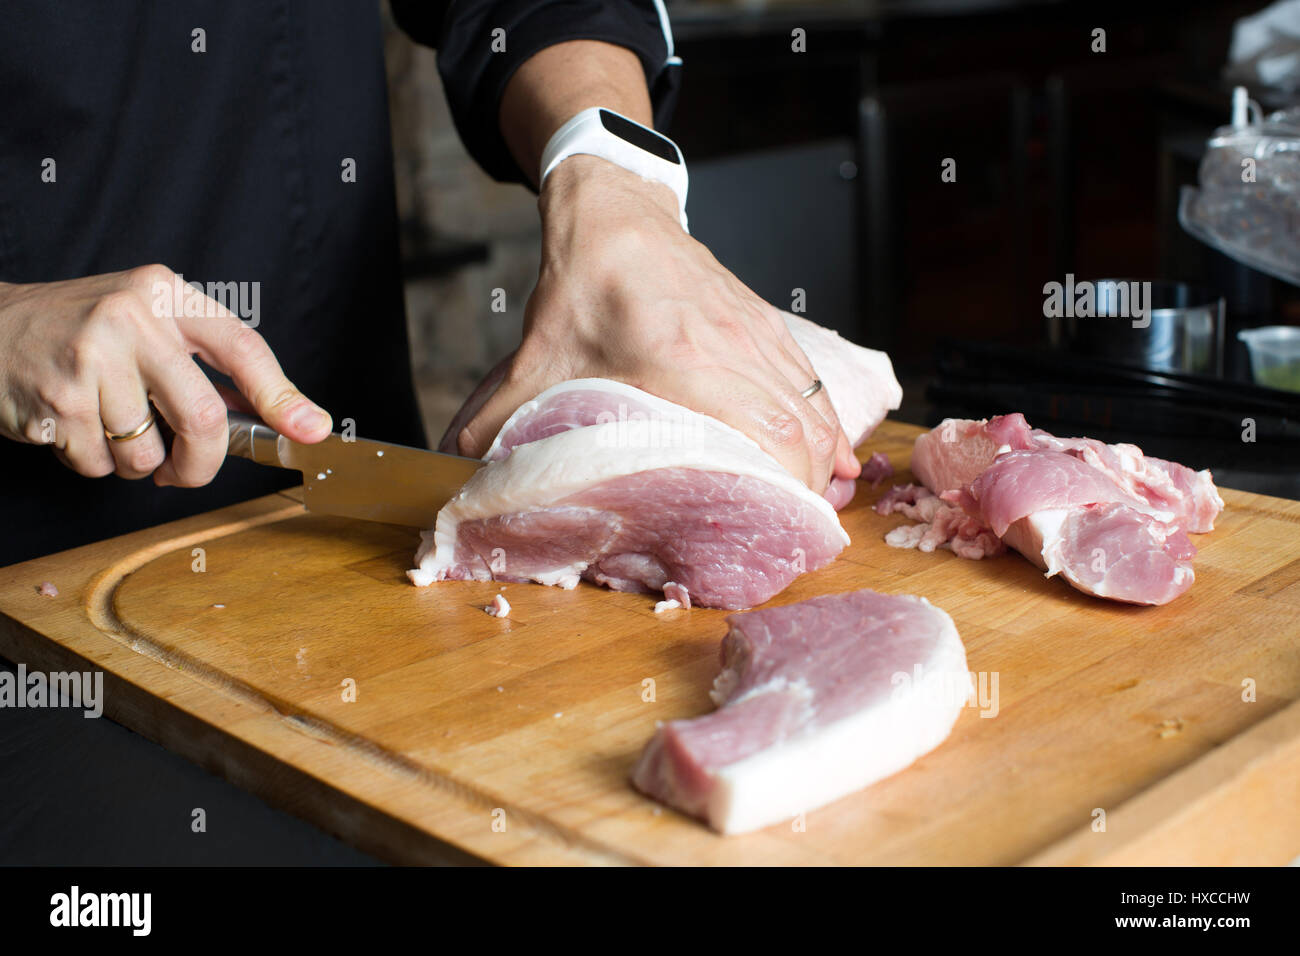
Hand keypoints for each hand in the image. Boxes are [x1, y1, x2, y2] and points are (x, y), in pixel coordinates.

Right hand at [0, 265, 331, 485]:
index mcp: (166, 294)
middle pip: (202, 417)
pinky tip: (76, 427)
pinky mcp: (57, 398)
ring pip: (148, 451)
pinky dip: (94, 463)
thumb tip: (278, 416)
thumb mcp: (147, 323)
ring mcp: (90, 357)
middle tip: (185, 473)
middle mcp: (131, 317)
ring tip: (109, 428)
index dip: (282, 396)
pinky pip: (100, 464)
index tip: (312, 429)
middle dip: (201, 463)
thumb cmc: (80, 332)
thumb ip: (203, 363)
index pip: (242, 348)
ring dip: (136, 462)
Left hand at [455, 155, 860, 490]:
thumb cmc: (583, 285)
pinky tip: (830, 451)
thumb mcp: (537, 359)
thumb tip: (462, 466)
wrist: (615, 213)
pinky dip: (824, 419)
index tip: (783, 530)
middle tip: (797, 533)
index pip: (768, 436)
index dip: (788, 490)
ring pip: (814, 406)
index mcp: (685, 364)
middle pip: (803, 432)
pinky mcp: (765, 322)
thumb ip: (498, 419)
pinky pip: (809, 380)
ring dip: (824, 458)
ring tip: (817, 502)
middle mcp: (734, 349)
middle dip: (810, 489)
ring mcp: (757, 333)